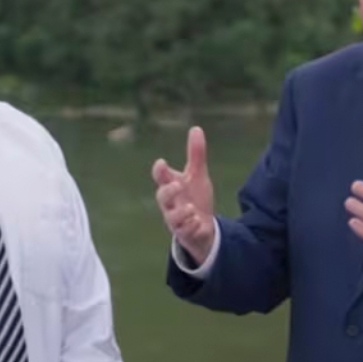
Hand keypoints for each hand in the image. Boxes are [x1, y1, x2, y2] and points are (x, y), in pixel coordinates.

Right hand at [152, 126, 216, 265]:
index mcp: (172, 186)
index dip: (160, 171)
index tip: (162, 163)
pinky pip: (185, 231)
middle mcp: (170, 203)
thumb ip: (196, 154)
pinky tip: (198, 221)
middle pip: (162, 197)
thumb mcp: (198, 175)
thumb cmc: (195, 198)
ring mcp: (177, 220)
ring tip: (191, 208)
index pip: (161, 177)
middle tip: (178, 185)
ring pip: (172, 218)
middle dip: (168, 191)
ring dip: (181, 212)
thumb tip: (196, 128)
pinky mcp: (186, 233)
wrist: (202, 227)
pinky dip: (191, 226)